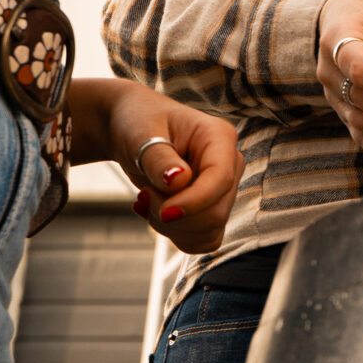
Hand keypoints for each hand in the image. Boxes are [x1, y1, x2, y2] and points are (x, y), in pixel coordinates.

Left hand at [66, 76, 241, 252]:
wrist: (133, 130)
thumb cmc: (138, 123)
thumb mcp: (140, 135)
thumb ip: (158, 158)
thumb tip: (179, 181)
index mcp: (219, 137)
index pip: (220, 179)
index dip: (193, 202)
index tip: (163, 213)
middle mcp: (229, 164)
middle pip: (216, 212)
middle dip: (174, 216)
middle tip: (143, 195)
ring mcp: (222, 188)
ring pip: (209, 230)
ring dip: (171, 227)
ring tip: (146, 200)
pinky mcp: (211, 207)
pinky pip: (203, 239)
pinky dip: (175, 234)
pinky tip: (154, 213)